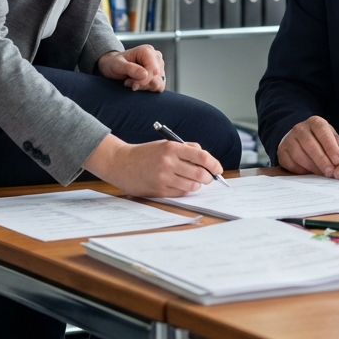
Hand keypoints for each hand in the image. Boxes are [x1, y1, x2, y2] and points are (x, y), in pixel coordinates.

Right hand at [82, 134, 222, 196]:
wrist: (121, 163)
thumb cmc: (145, 153)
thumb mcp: (165, 144)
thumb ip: (187, 149)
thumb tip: (206, 159)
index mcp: (171, 148)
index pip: (202, 156)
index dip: (214, 164)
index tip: (218, 169)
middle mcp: (168, 162)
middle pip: (200, 174)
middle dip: (208, 177)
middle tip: (208, 177)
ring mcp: (163, 177)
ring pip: (192, 186)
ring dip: (197, 185)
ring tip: (193, 181)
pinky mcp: (159, 190)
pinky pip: (181, 193)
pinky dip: (186, 190)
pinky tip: (181, 185)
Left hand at [97, 45, 164, 91]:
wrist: (112, 65)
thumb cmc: (114, 63)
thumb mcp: (117, 65)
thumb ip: (130, 69)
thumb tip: (145, 74)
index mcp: (147, 51)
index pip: (154, 70)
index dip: (143, 81)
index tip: (131, 84)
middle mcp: (156, 57)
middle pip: (157, 78)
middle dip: (142, 84)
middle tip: (128, 82)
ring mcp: (159, 66)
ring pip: (159, 84)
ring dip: (144, 87)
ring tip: (132, 82)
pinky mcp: (159, 75)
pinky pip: (159, 87)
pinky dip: (148, 89)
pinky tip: (138, 84)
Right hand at [277, 116, 338, 175]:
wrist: (298, 138)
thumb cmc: (320, 140)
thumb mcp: (332, 138)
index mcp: (315, 122)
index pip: (323, 132)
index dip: (331, 147)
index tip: (338, 161)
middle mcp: (300, 128)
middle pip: (309, 144)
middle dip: (322, 160)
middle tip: (331, 172)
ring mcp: (289, 139)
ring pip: (299, 154)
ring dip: (312, 166)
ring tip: (323, 175)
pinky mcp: (282, 151)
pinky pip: (290, 163)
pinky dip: (301, 170)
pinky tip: (310, 174)